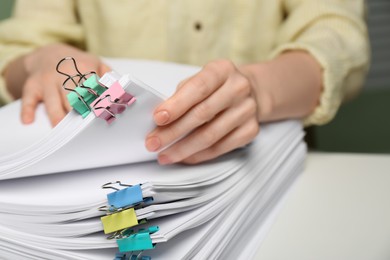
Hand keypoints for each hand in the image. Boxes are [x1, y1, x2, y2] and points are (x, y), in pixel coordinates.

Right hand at [8, 43, 110, 125]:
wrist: (48, 53)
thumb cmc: (78, 65)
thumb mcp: (97, 64)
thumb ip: (110, 78)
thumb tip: (123, 93)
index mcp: (84, 68)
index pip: (93, 88)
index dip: (98, 102)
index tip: (102, 115)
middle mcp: (64, 74)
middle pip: (73, 96)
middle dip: (78, 111)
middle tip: (84, 129)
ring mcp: (47, 80)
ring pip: (53, 101)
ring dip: (57, 116)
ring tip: (61, 130)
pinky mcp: (32, 86)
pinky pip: (28, 99)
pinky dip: (27, 110)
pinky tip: (28, 121)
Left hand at [145, 60, 259, 164]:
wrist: (249, 91)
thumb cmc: (216, 87)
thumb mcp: (199, 79)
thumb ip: (182, 96)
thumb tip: (159, 121)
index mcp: (222, 70)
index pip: (198, 88)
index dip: (177, 105)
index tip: (157, 118)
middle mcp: (238, 88)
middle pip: (202, 114)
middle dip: (173, 132)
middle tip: (153, 143)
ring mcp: (247, 111)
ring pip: (210, 136)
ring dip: (183, 149)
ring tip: (164, 155)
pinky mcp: (251, 130)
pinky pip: (220, 148)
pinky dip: (198, 155)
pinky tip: (184, 157)